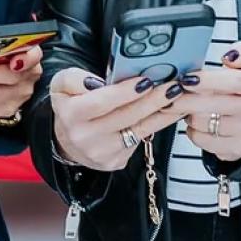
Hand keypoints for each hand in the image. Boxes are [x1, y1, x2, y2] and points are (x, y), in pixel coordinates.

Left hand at [0, 45, 43, 121]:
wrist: (3, 86)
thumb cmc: (0, 62)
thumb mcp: (2, 52)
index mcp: (31, 56)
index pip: (35, 55)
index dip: (26, 59)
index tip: (14, 62)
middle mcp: (29, 76)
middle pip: (13, 77)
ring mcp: (20, 95)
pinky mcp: (7, 109)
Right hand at [50, 68, 179, 171]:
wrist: (69, 140)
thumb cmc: (71, 105)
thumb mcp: (62, 85)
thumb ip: (74, 78)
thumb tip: (97, 82)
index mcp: (71, 116)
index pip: (102, 102)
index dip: (125, 91)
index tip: (146, 80)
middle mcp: (86, 138)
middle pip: (127, 116)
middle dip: (153, 100)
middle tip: (173, 85)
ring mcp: (102, 153)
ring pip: (139, 130)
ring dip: (163, 113)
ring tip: (179, 96)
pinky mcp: (116, 162)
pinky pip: (142, 140)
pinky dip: (158, 124)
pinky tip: (171, 111)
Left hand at [170, 42, 240, 161]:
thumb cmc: (240, 92)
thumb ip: (240, 54)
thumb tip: (231, 55)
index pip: (233, 81)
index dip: (207, 80)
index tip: (185, 78)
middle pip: (213, 103)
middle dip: (186, 98)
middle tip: (169, 93)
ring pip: (203, 122)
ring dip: (187, 114)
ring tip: (185, 107)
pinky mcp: (234, 148)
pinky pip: (201, 139)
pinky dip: (191, 131)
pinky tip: (194, 123)